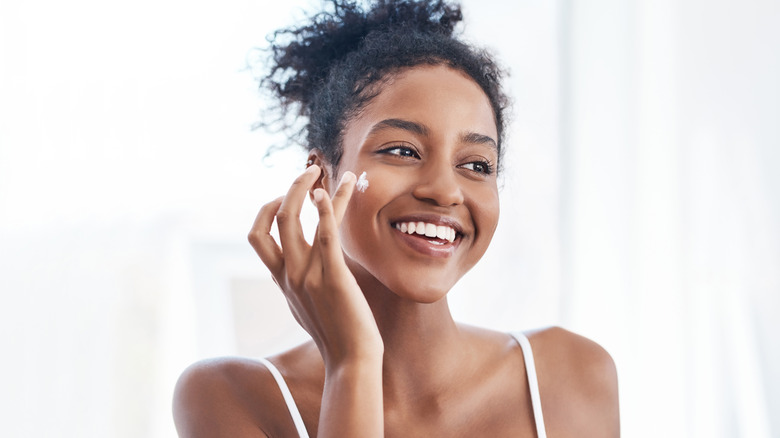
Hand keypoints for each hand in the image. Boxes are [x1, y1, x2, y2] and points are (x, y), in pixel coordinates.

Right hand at [248, 165, 382, 367]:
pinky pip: (326, 234)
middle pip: (274, 220)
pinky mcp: (333, 276)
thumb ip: (299, 286)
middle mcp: (289, 274)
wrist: (351, 360)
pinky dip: (328, 208)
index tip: (286, 197)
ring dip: (309, 188)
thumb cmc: (336, 334)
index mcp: (282, 280)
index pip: (257, 237)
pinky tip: (337, 189)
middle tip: (309, 171)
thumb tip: (299, 273)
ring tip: (324, 170)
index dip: (266, 211)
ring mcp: (308, 275)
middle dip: (290, 189)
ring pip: (295, 220)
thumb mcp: (307, 306)